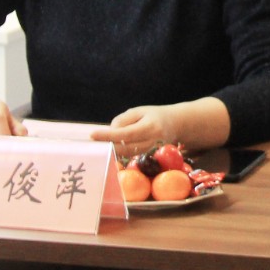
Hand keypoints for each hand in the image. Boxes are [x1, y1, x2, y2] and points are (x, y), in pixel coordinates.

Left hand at [90, 97, 230, 156]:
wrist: (177, 125)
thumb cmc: (154, 116)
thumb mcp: (139, 111)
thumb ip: (123, 121)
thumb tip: (110, 133)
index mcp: (151, 127)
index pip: (126, 133)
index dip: (108, 135)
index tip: (93, 134)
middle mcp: (153, 142)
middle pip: (125, 148)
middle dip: (107, 146)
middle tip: (92, 143)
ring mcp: (153, 152)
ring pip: (127, 155)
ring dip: (112, 151)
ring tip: (99, 146)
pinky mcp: (150, 158)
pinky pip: (131, 158)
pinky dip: (119, 155)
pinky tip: (111, 150)